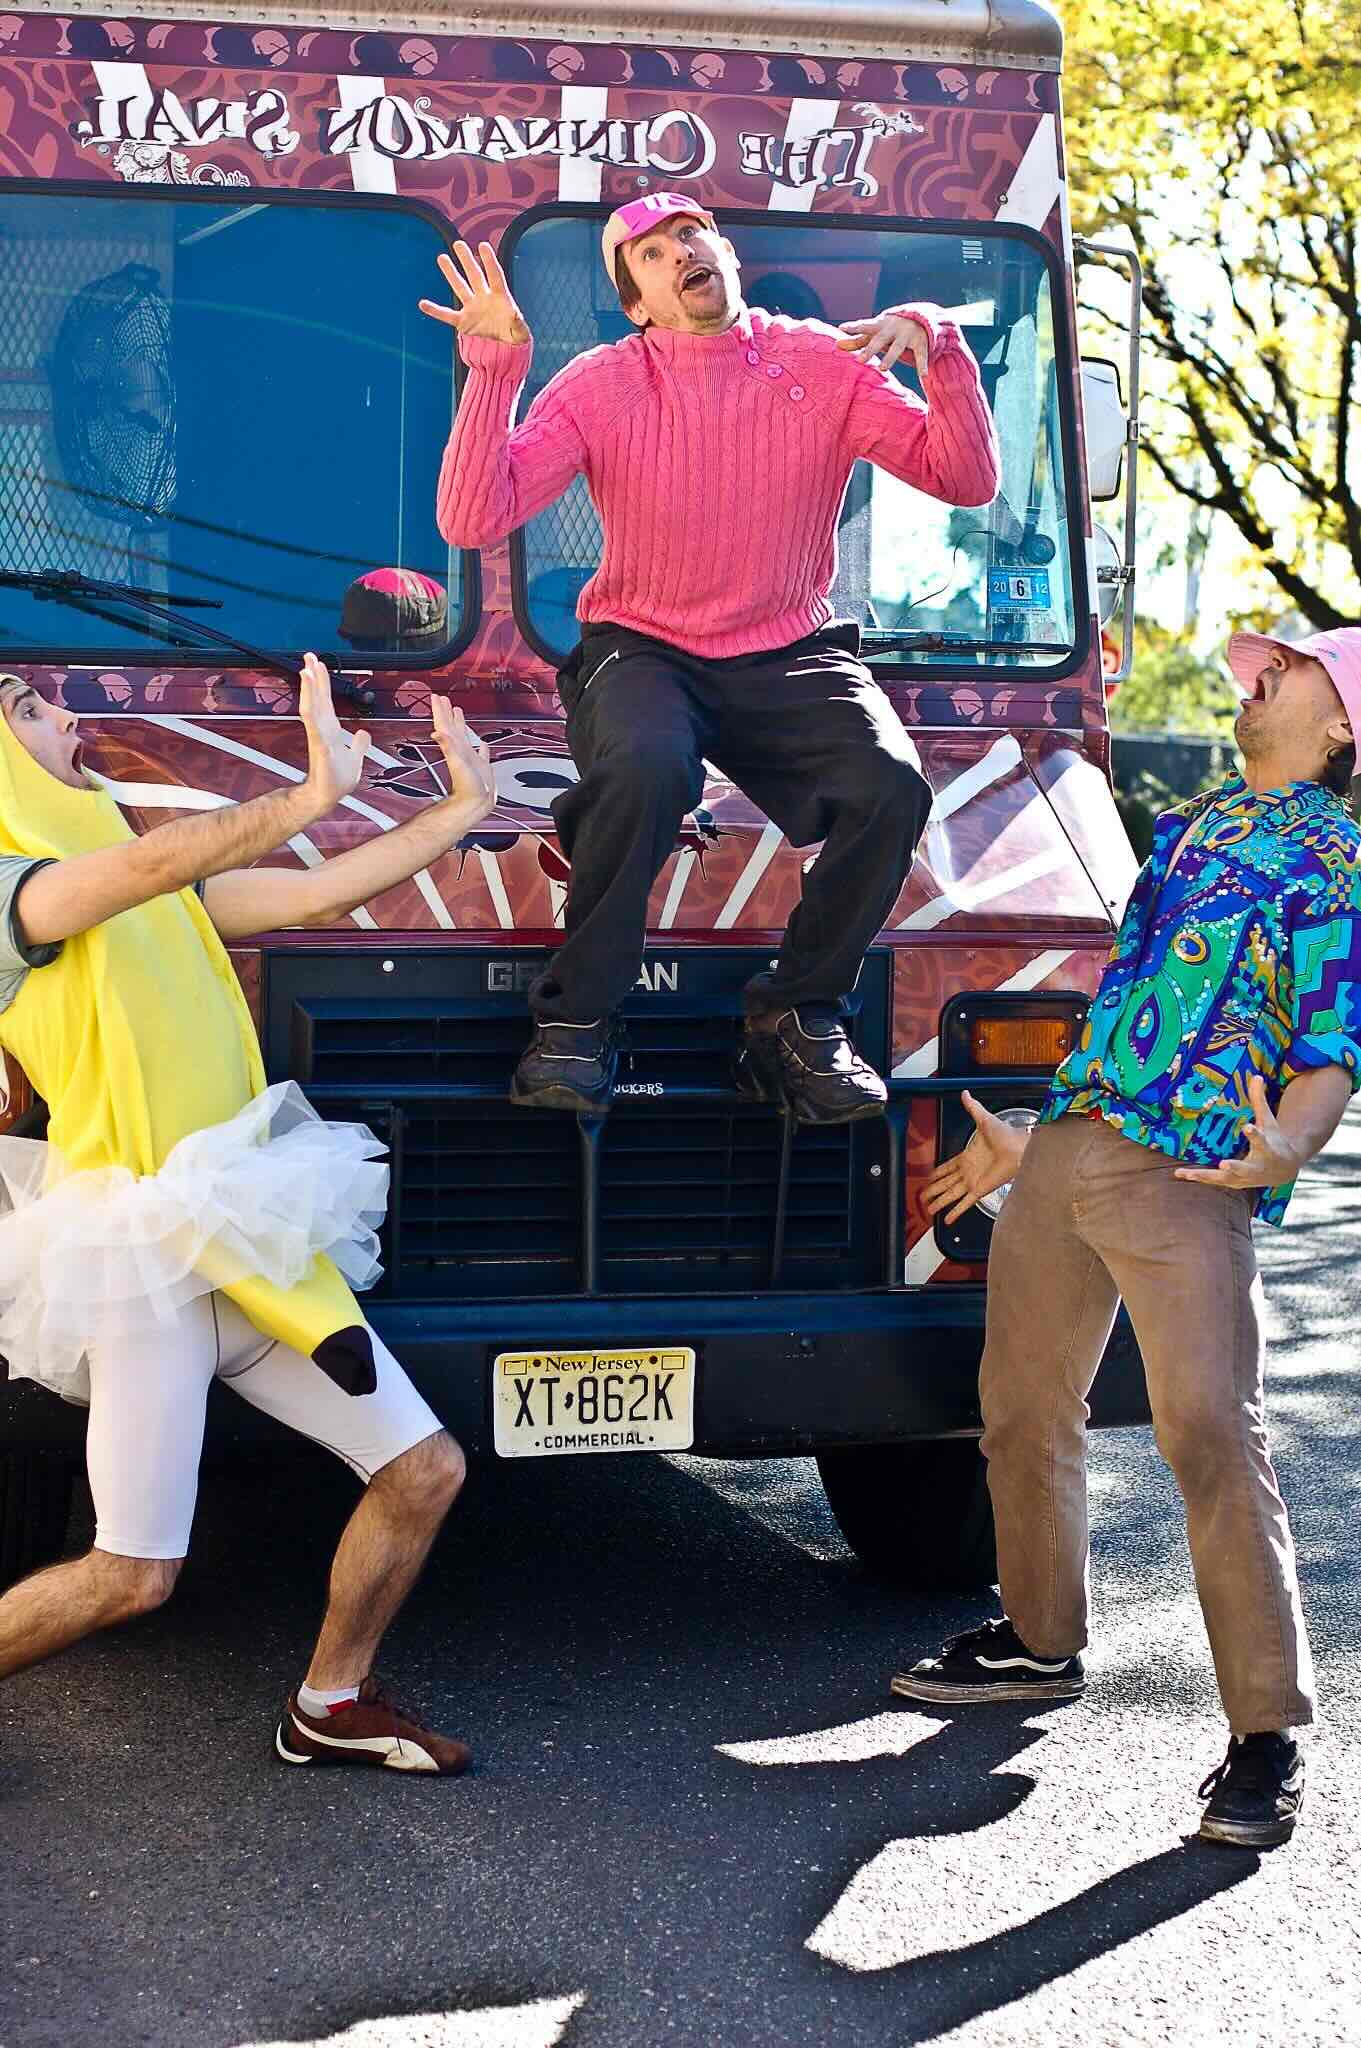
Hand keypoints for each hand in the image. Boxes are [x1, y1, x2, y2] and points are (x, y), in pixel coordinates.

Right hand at [298, 651, 369, 810]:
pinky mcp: (319, 744)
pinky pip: (314, 722)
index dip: (323, 682)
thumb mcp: (356, 758)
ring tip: (307, 668)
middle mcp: (322, 728)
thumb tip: (364, 733)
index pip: (326, 700)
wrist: (328, 797)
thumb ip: (360, 745)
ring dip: (310, 686)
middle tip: (308, 655)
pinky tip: (308, 695)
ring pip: (313, 705)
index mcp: (330, 729)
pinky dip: (311, 707)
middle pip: (317, 696)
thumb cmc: (338, 781)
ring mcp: (319, 735)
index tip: (318, 664)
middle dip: (313, 675)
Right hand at [418, 240, 529, 345]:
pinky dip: (435, 311)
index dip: (489, 261)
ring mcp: (473, 308)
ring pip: (460, 288)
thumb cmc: (516, 337)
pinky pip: (447, 315)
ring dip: (451, 273)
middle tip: (458, 244)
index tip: (483, 246)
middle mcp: (484, 298)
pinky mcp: (463, 322)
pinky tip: (423, 304)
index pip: (495, 276)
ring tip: (442, 257)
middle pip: (474, 275)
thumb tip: (515, 314)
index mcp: (500, 297)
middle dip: (467, 260)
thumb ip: (519, 324)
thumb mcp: (521, 333)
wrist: (504, 350)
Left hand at [430, 694, 494, 822]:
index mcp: (454, 747)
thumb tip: (436, 732)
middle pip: (451, 726)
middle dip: (447, 712)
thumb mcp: (456, 763)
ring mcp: (470, 758)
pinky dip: (480, 746)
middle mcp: (460, 750)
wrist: (475, 804)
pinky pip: (480, 752)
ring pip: (463, 735)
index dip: (440, 710)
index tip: (436, 697)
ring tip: (458, 711)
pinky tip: (482, 743)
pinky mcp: (481, 766)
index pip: (444, 724)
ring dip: (460, 723)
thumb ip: (447, 746)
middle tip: (443, 699)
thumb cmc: (466, 787)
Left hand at [837, 311, 931, 376]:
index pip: (865, 326)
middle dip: (870, 348)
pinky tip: (922, 375)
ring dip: (890, 357)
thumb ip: (857, 340)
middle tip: (859, 360)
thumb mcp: (875, 333)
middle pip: (880, 339)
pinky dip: (922, 364)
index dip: (854, 327)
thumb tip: (837, 344)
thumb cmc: (890, 330)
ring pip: (898, 347)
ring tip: (882, 369)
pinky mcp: (921, 342)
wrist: (922, 318)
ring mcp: (907, 335)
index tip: (842, 328)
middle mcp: (893, 328)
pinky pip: (921, 355)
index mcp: (880, 325)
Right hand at [923, 1091, 1029, 1225]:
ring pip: (950, 1195)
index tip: (929, 1178)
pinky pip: (964, 1203)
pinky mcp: (979, 1190)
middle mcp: (968, 1171)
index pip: (947, 1167)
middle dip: (933, 1191)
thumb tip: (965, 1093)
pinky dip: (955, 1211)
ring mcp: (973, 1182)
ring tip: (929, 1210)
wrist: (1019, 1147)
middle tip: (922, 1198)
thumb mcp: (984, 1119)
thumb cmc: (1006, 1134)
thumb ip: (973, 1108)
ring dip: (939, 1202)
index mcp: (967, 1156)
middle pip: (945, 1184)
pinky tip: (947, 1219)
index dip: (937, 1173)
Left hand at [1174, 1075, 1303, 1189]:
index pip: (1261, 1139)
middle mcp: (1255, 1166)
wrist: (1283, 1170)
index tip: (1248, 1128)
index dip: (1254, 1134)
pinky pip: (1214, 1180)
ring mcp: (1244, 1177)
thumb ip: (1259, 1100)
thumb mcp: (1269, 1121)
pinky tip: (1180, 1174)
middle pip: (1244, 1167)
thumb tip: (1256, 1075)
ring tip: (1184, 1172)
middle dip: (1234, 1166)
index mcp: (1266, 1148)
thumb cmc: (1274, 1141)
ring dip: (1205, 1176)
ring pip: (1224, 1178)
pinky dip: (1199, 1178)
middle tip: (1224, 1163)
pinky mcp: (1234, 1183)